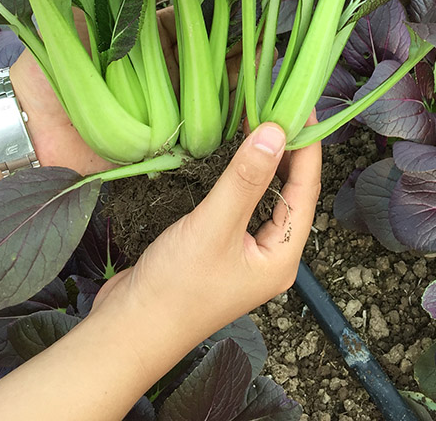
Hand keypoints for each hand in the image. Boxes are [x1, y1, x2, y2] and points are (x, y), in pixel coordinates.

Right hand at [90, 116, 321, 360]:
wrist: (128, 330)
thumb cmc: (175, 288)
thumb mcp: (214, 227)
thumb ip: (245, 180)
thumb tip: (275, 132)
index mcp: (283, 256)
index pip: (305, 189)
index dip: (307, 145)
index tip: (303, 106)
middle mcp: (270, 254)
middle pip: (290, 191)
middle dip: (288, 149)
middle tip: (282, 104)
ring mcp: (244, 251)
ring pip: (265, 195)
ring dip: (265, 159)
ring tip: (263, 118)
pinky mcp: (219, 247)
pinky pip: (241, 202)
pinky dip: (242, 174)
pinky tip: (235, 152)